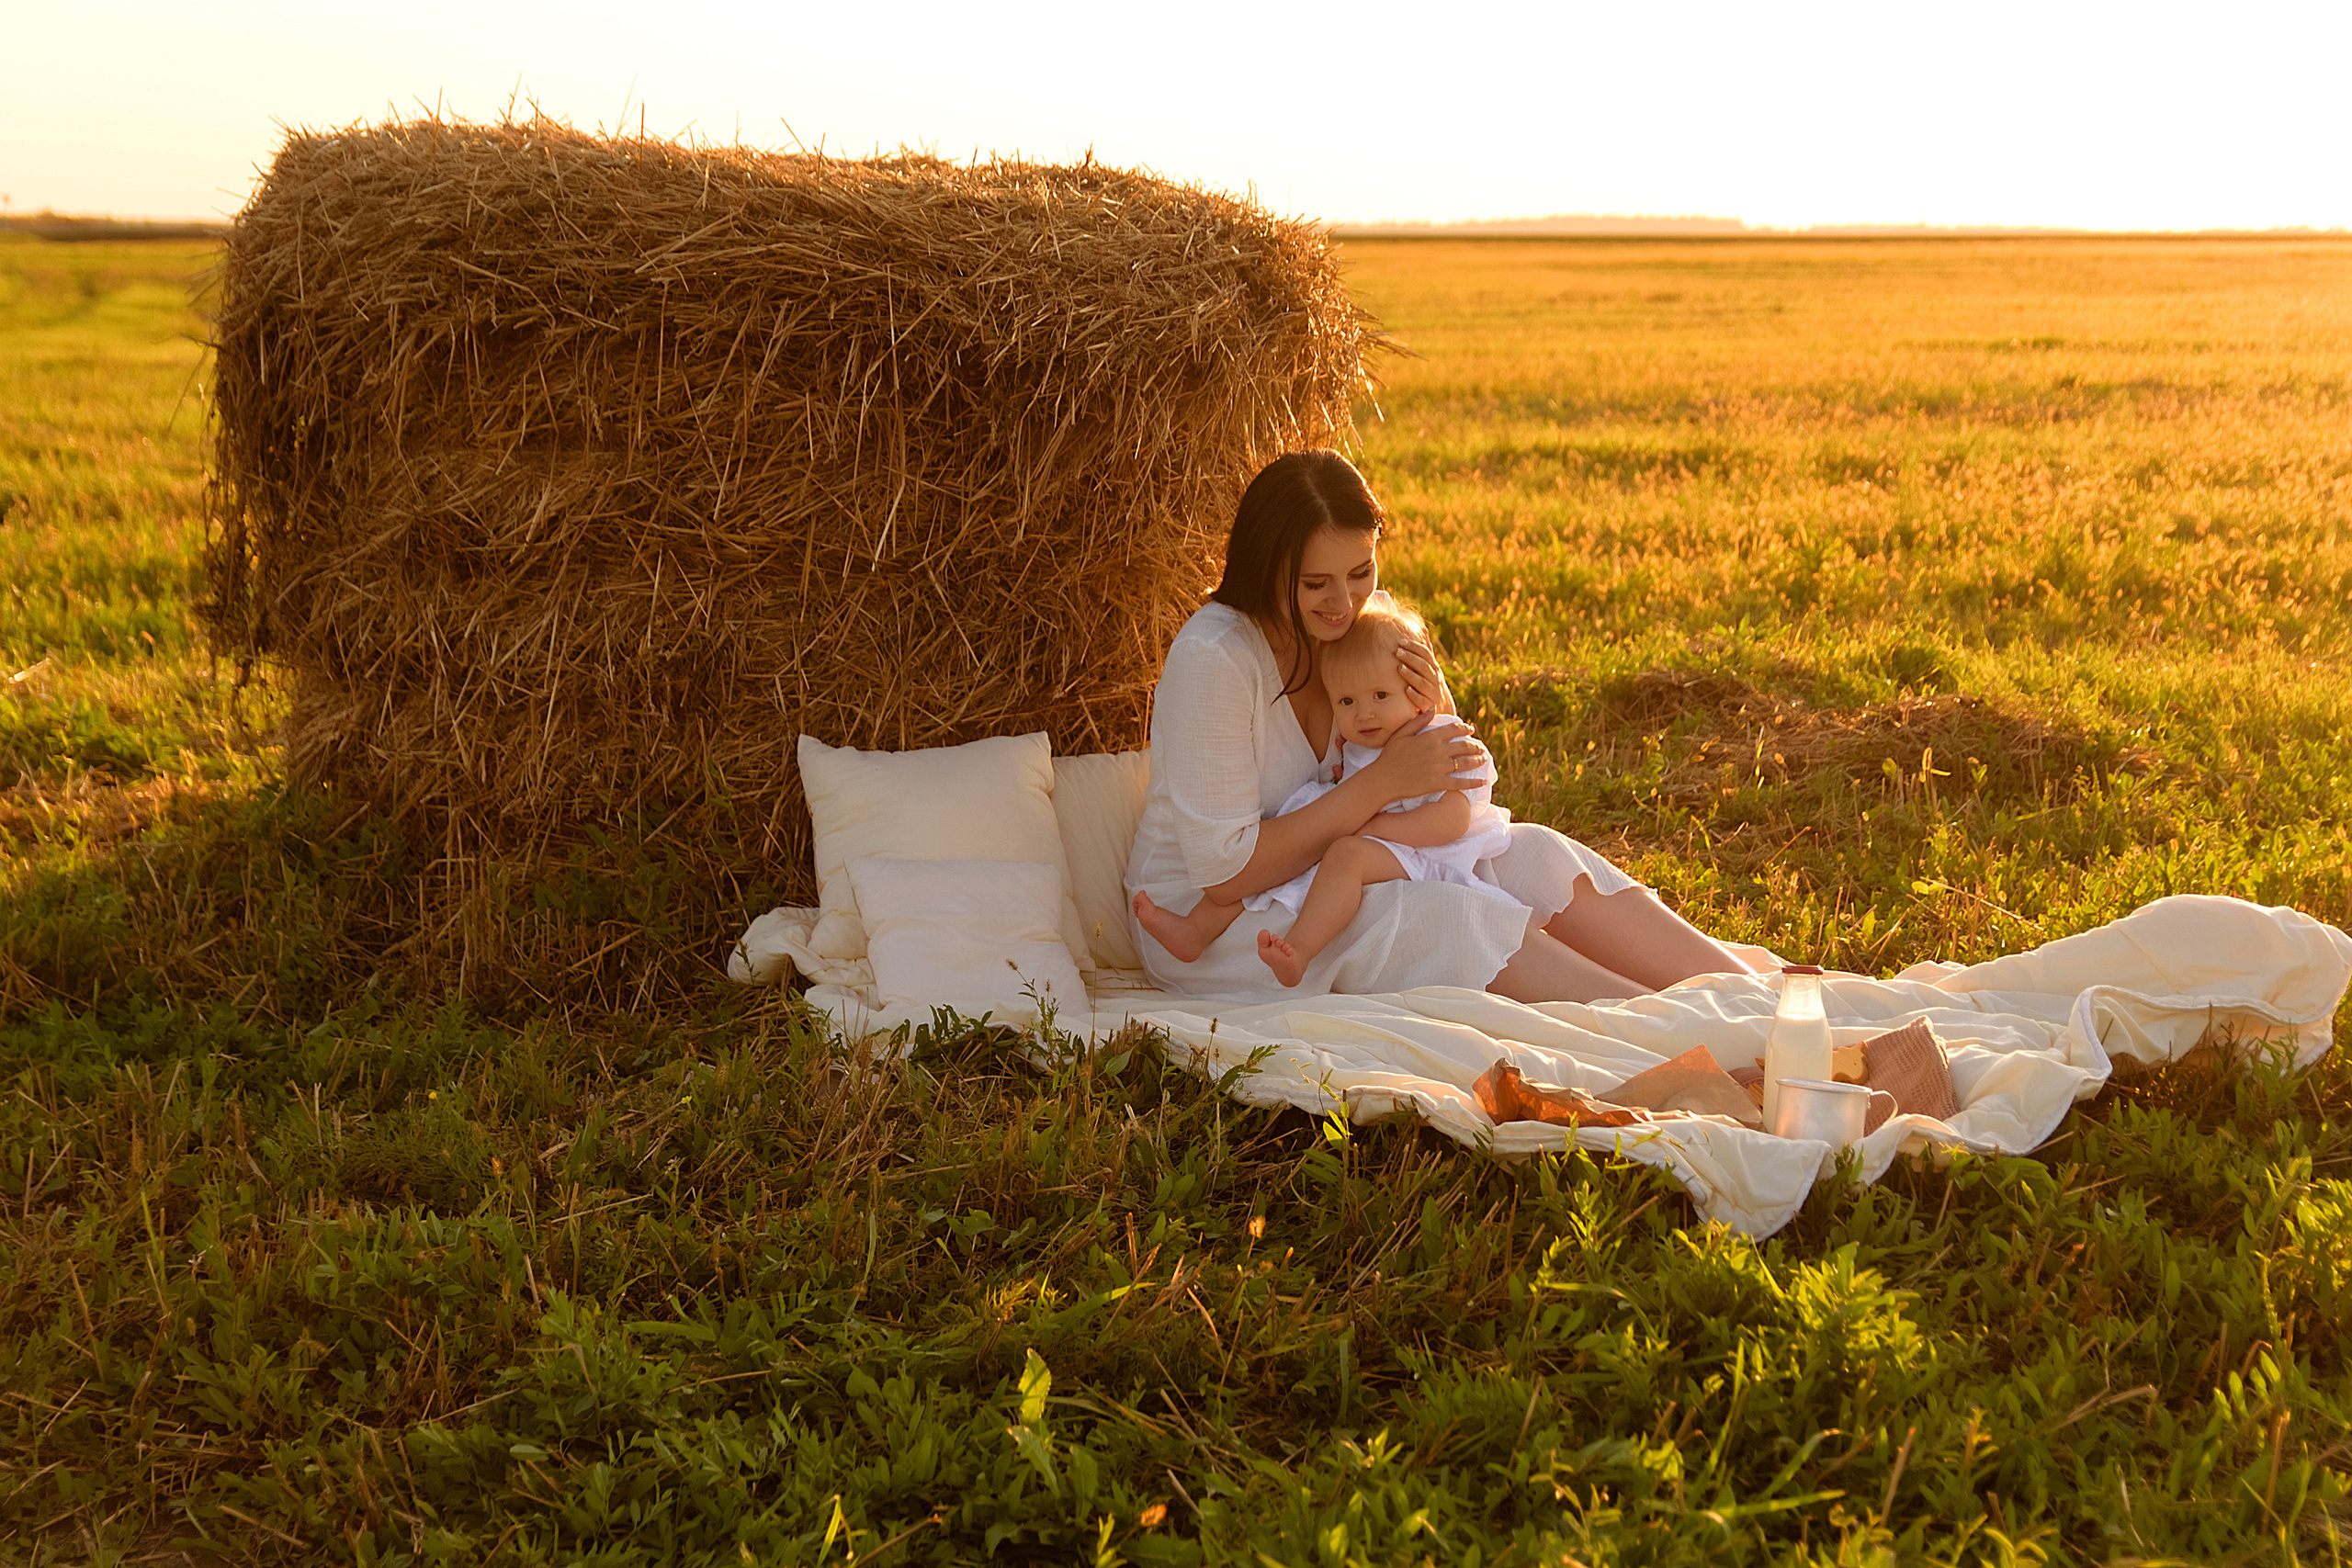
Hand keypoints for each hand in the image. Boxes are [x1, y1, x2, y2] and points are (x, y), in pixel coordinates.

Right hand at [1367, 713, 1488, 801]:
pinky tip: (1482, 781)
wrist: (1384, 779)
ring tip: (1483, 759)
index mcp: (1430, 738)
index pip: (1454, 730)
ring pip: (1465, 763)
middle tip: (1480, 747)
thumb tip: (1432, 708)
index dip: (1464, 729)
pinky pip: (1461, 783)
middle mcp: (1439, 751)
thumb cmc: (1390, 755)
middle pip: (1464, 746)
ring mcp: (1440, 768)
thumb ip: (1419, 721)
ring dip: (1477, 760)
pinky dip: (1473, 782)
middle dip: (1475, 746)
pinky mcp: (1439, 783)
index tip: (1470, 730)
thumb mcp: (1402, 734)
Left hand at [1394, 637, 1452, 714]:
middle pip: (1423, 666)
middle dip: (1410, 658)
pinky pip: (1421, 700)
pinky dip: (1414, 695)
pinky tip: (1406, 690)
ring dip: (1411, 675)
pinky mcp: (1428, 705)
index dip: (1415, 647)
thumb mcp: (1430, 666)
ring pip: (1422, 682)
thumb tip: (1423, 630)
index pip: (1426, 654)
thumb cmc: (1430, 682)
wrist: (1440, 707)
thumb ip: (1426, 650)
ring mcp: (1433, 692)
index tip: (1401, 641)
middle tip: (1397, 652)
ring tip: (1399, 668)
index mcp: (1434, 668)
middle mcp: (1435, 679)